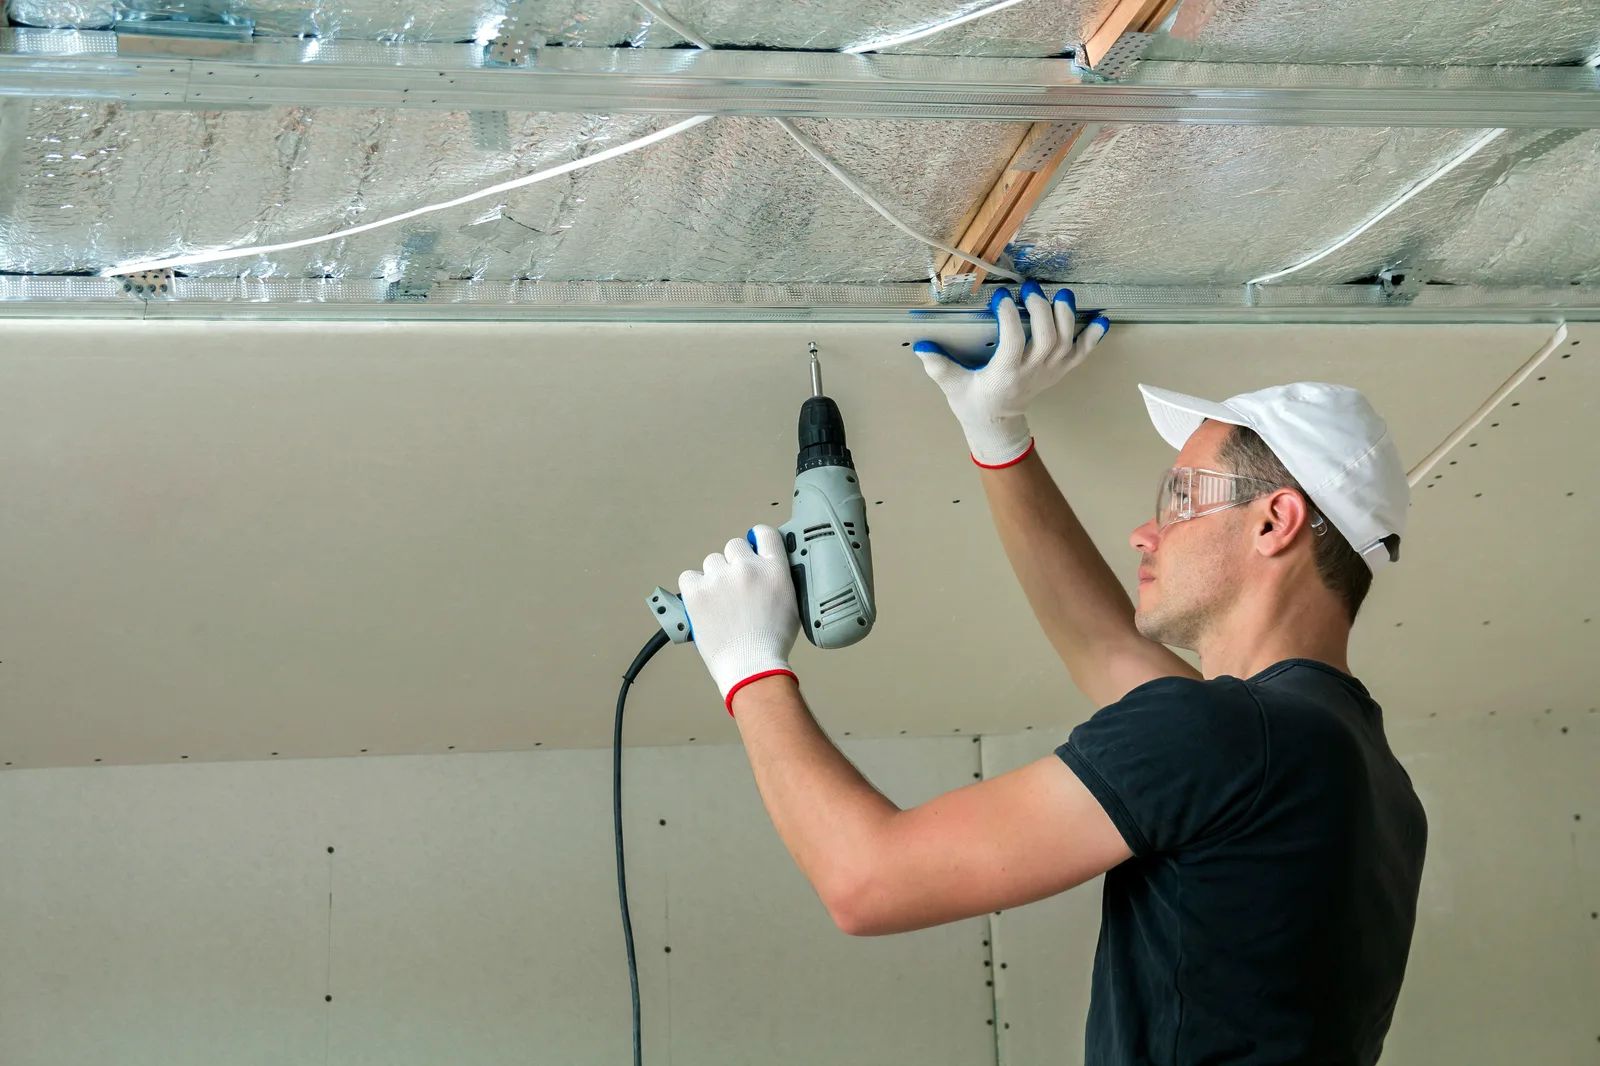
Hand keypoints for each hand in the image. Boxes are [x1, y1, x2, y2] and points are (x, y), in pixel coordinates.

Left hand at [679, 525, 800, 712]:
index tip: (752, 546)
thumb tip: (765, 566)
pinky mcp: (697, 591)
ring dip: (714, 577)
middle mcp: (747, 568)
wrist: (751, 666)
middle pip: (734, 546)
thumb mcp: (790, 602)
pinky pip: (689, 576)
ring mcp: (720, 578)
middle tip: (735, 588)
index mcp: (773, 569)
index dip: (756, 539)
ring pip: (711, 562)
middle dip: (733, 563)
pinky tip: (703, 602)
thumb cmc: (771, 642)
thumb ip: (777, 577)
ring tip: (720, 602)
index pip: (764, 533)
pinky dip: (693, 588)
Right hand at [913, 282, 1108, 467]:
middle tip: (1030, 288)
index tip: (1000, 296)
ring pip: (1065, 342)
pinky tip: (1101, 320)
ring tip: (1062, 294)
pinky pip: (1081, 355)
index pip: (1013, 341)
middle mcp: (1031, 373)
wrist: (997, 424)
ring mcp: (1049, 372)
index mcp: (1005, 375)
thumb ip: (938, 367)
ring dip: (1067, 316)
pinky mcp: (1059, 372)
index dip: (1009, 316)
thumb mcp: (952, 386)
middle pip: (1046, 338)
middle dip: (1041, 310)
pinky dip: (1093, 339)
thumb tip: (921, 345)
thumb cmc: (973, 402)